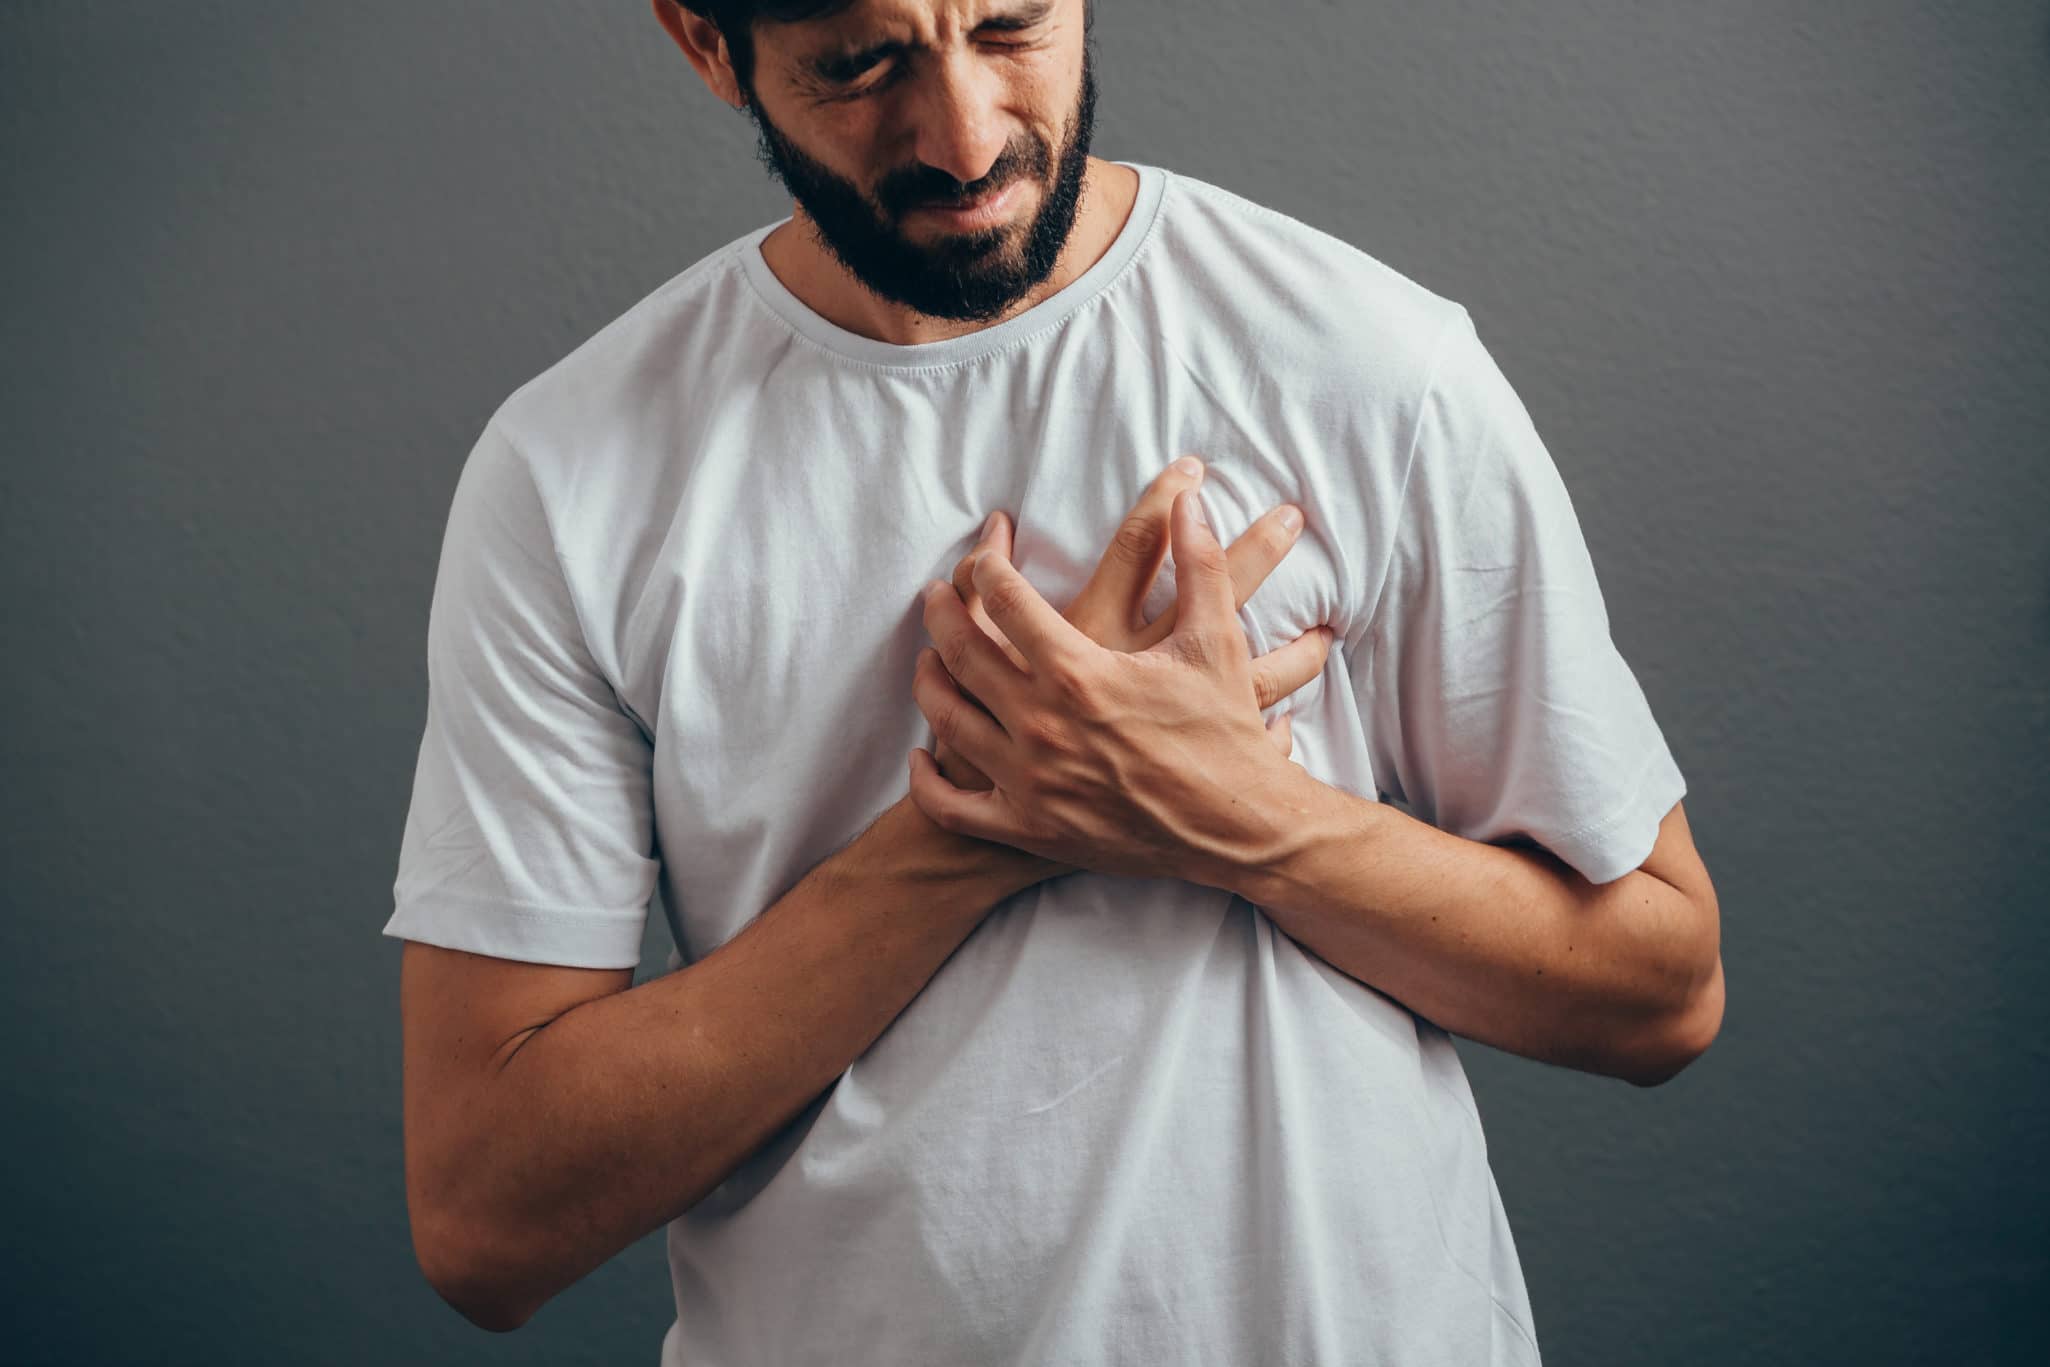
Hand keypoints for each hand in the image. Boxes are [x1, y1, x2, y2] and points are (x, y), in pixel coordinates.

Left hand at [911, 465, 1331, 885]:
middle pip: (963, 653)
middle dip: (942, 615)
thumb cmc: (1226, 733)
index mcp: (1078, 673)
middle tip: (932, 595)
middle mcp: (1041, 725)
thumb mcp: (1215, 641)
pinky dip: (929, 781)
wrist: (1238, 831)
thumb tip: (1191, 500)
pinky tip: (923, 758)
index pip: (1008, 603)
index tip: (982, 559)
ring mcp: (1029, 781)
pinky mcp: (1029, 828)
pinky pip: (954, 808)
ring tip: (926, 658)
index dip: (988, 571)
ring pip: (949, 720)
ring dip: (928, 682)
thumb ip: (1200, 563)